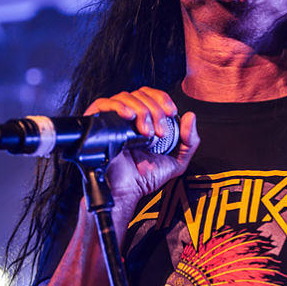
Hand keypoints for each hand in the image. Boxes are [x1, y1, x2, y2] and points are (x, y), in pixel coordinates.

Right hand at [83, 87, 199, 206]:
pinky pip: (102, 104)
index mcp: (144, 120)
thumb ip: (190, 141)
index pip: (151, 95)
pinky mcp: (96, 124)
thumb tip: (190, 116)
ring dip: (141, 111)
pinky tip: (128, 117)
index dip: (162, 99)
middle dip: (155, 110)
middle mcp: (127, 117)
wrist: (126, 191)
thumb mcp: (177, 161)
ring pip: (125, 96)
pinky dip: (117, 106)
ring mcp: (111, 119)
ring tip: (146, 133)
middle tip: (159, 132)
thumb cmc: (145, 178)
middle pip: (140, 94)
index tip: (172, 112)